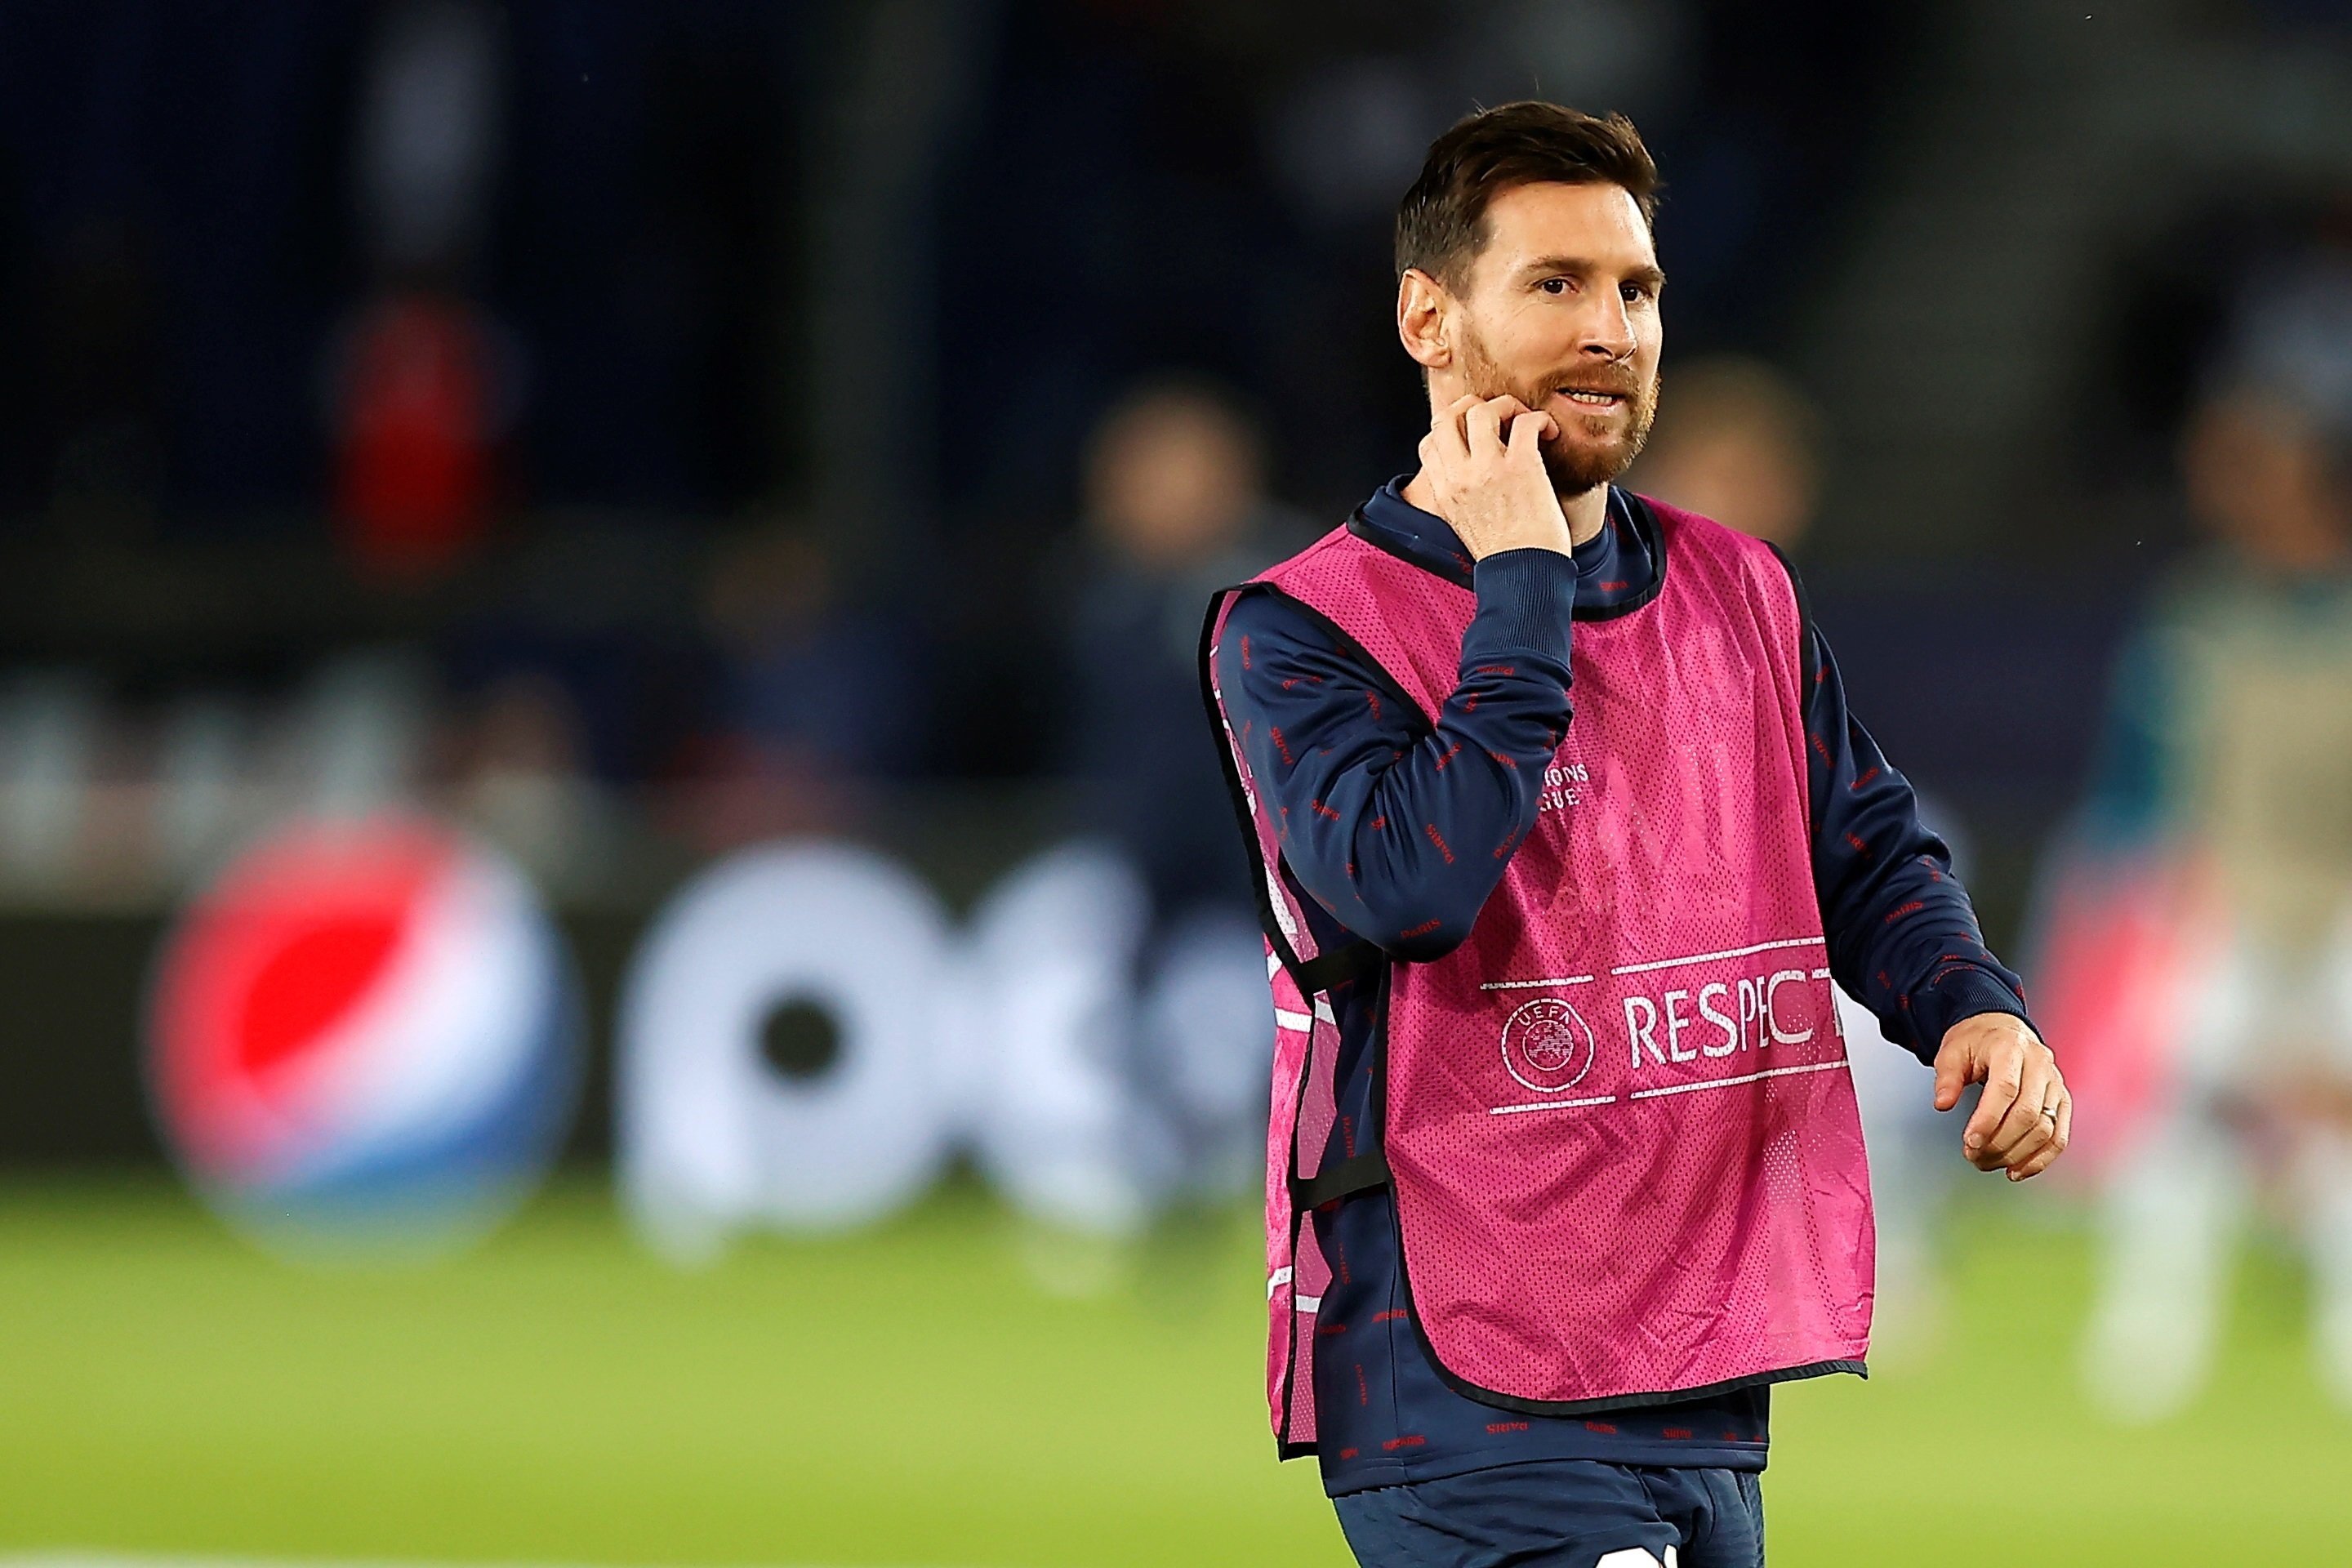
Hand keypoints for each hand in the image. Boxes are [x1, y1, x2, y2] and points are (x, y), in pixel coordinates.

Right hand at [1415, 394, 1572, 559]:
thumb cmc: (1505, 556)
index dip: (1450, 429)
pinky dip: (1540, 419)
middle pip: (1447, 416)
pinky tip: (1549, 432)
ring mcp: (1488, 470)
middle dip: (1472, 406)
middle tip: (1497, 416)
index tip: (1473, 434)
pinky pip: (1526, 422)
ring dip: (1507, 406)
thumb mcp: (1464, 524)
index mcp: (1443, 492)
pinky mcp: (1521, 467)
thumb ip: (1460, 496)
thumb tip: (1471, 477)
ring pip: (1482, 410)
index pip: (1429, 441)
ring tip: (1524, 420)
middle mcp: (1459, 477)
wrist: (1525, 576)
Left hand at [1932, 1013, 2069, 1180]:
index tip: (1970, 1141)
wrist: (2001, 1029)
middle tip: (1974, 1156)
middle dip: (2000, 1142)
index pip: (2005, 1089)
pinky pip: (2059, 1136)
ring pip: (2046, 1129)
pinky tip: (2018, 1170)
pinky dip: (2041, 1159)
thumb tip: (1943, 1103)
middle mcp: (2040, 1065)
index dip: (1988, 1120)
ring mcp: (2055, 1083)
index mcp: (2011, 1048)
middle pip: (2028, 1113)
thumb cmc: (1976, 1041)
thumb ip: (1947, 1078)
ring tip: (1989, 1163)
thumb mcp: (1952, 1051)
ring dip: (2017, 1154)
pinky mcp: (2062, 1100)